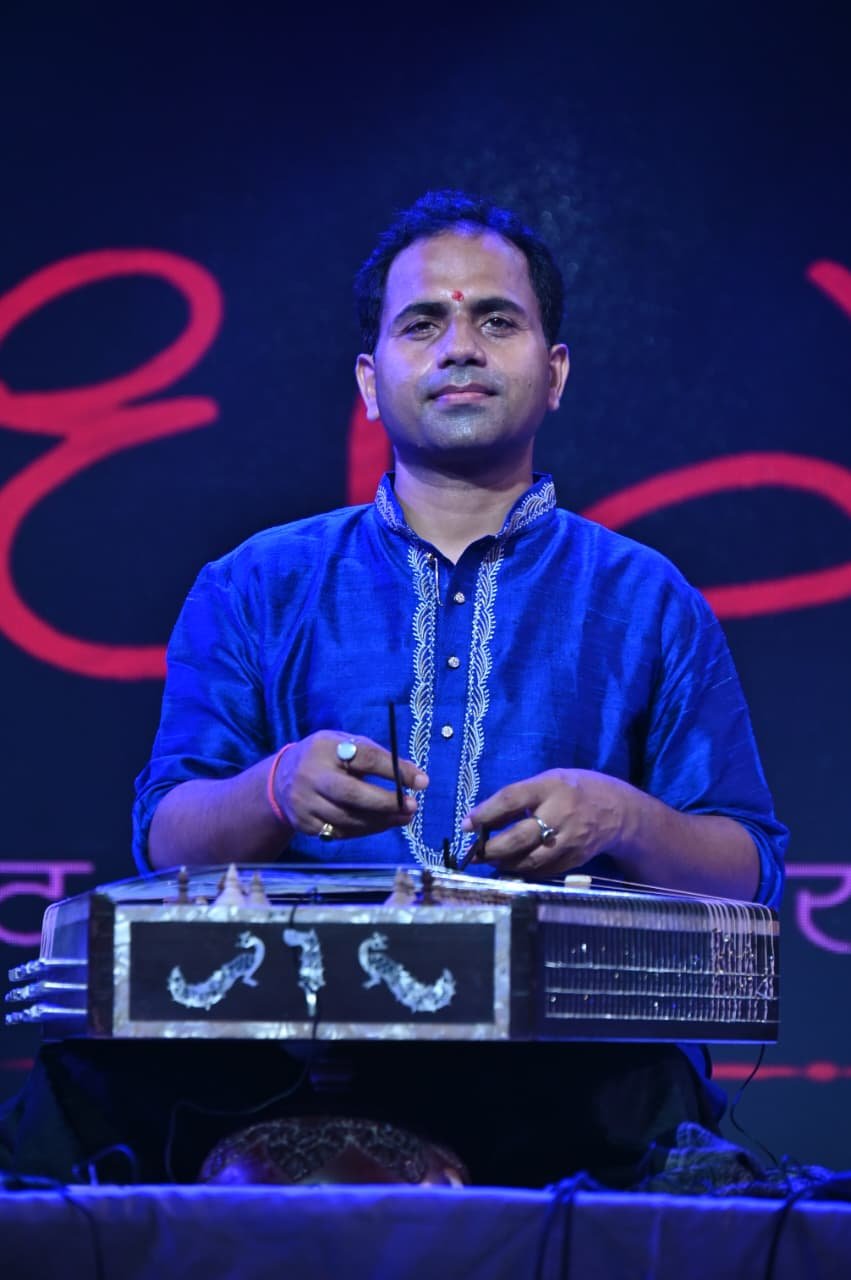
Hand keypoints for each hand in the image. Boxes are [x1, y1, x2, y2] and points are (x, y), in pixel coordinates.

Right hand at [273, 730, 428, 839]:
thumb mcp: (344, 744)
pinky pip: (340, 832)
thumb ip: (376, 756)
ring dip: (381, 821)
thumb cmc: (326, 758)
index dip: (395, 770)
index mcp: (325, 747)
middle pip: (351, 793)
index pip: (365, 757)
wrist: (280, 779)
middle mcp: (311, 774)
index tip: (422, 781)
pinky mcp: (304, 824)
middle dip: (386, 802)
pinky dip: (365, 830)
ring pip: (348, 818)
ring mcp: (305, 802)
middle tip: (413, 806)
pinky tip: (382, 824)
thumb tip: (415, 777)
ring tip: (404, 817)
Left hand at [461, 768, 632, 877]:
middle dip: (491, 848)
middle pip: (518, 837)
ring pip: (529, 860)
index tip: (466, 824)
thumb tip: (486, 816)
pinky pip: (542, 871)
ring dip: (504, 864)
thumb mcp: (551, 780)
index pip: (510, 800)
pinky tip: (512, 868)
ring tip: (491, 861)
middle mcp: (560, 814)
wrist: (619, 812)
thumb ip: (523, 796)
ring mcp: (568, 840)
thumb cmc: (577, 790)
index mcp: (551, 787)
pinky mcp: (574, 860)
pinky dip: (523, 871)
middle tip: (475, 853)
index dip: (485, 813)